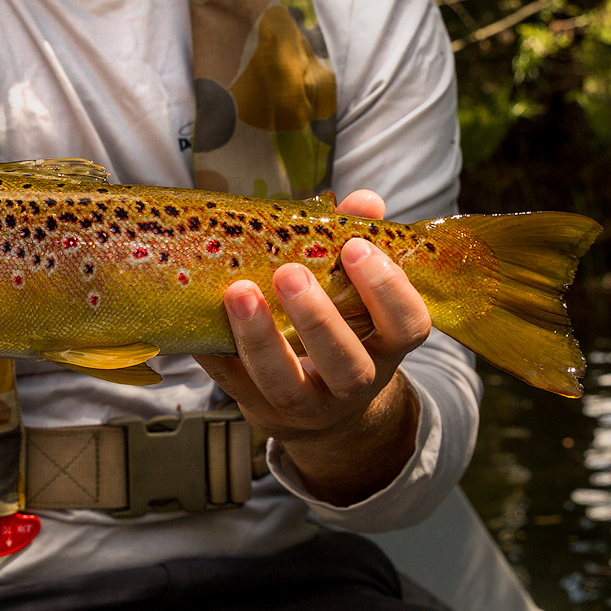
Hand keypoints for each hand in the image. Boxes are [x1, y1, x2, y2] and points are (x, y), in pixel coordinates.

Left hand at [193, 189, 432, 505]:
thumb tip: (363, 200)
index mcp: (386, 348)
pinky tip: (201, 316)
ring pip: (287, 387)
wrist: (321, 408)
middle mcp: (353, 385)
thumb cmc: (341, 330)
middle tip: (290, 273)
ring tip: (238, 293)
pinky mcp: (260, 409)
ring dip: (260, 340)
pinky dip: (215, 352)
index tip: (354, 247)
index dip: (388, 290)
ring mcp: (307, 406)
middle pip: (346, 365)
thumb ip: (356, 242)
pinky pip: (234, 385)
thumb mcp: (357, 293)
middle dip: (318, 320)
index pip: (408, 326)